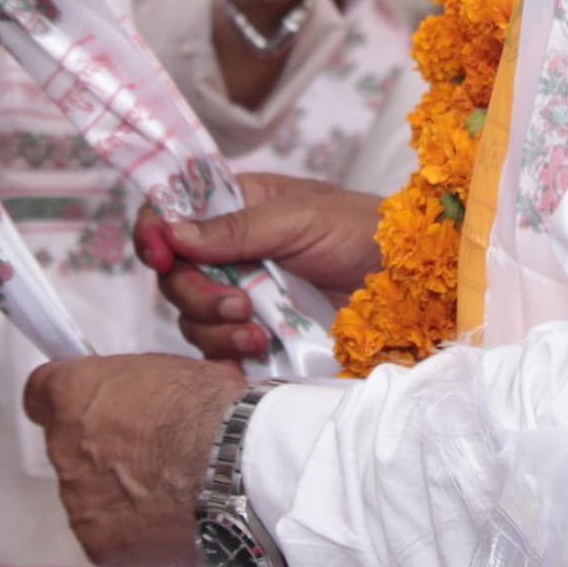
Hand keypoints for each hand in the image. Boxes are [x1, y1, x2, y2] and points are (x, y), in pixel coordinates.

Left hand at [21, 354, 238, 566]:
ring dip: (117, 494)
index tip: (84, 409)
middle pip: (69, 450)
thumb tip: (133, 400)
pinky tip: (166, 520)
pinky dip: (132, 533)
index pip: (39, 396)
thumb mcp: (164, 370)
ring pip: (88, 496)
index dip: (64, 403)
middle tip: (148, 455)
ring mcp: (77, 499)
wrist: (234, 465)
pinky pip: (108, 536)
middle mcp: (62, 446)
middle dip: (100, 453)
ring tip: (168, 490)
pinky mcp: (97, 542)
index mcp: (72, 394)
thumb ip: (128, 388)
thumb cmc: (208, 408)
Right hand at [143, 170, 385, 360]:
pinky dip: (229, 357)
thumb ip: (237, 227)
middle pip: (175, 277)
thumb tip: (173, 233)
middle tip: (238, 303)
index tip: (161, 255)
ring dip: (216, 329)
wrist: (413, 285)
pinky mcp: (257, 337)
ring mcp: (243, 297)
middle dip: (196, 294)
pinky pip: (219, 353)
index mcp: (236, 209)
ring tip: (259, 332)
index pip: (171, 216)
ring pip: (192, 319)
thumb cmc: (363, 232)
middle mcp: (231, 253)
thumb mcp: (302, 218)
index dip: (154, 235)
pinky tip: (255, 355)